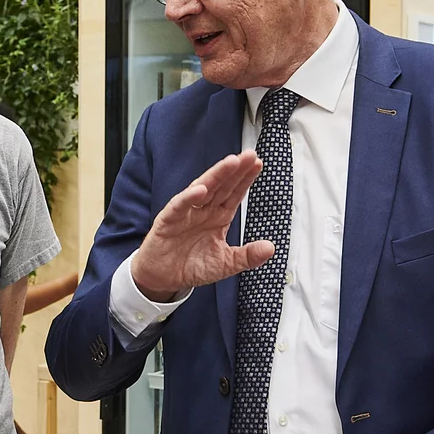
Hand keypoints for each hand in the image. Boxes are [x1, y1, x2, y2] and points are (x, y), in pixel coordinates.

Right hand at [130, 153, 276, 302]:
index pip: (234, 193)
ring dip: (216, 175)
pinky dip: (188, 198)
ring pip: (202, 189)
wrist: (163, 278)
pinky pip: (179, 206)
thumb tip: (270, 248)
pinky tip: (200, 189)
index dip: (245, 179)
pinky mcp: (168, 221)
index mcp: (218, 216)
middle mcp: (203, 210)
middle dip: (235, 170)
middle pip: (222, 185)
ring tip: (230, 163)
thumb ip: (247, 256)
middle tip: (250, 155)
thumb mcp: (225, 264)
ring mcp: (186, 213)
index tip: (258, 164)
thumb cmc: (191, 266)